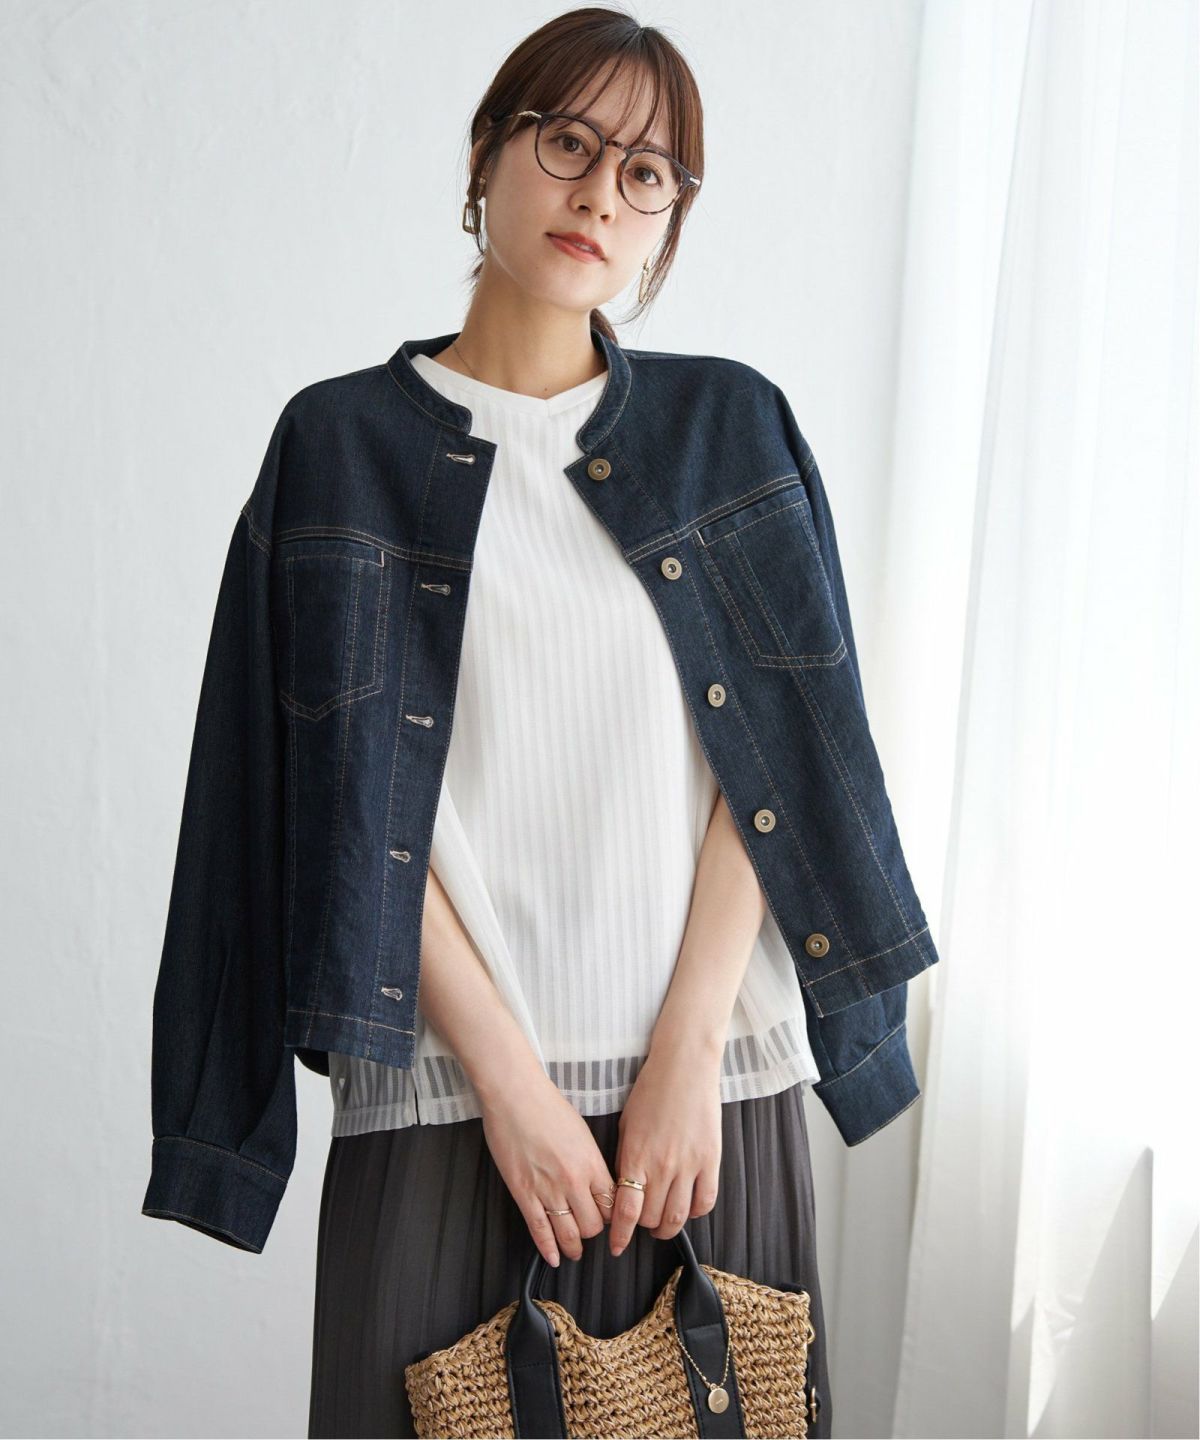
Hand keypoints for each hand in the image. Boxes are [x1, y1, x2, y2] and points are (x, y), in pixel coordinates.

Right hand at [479, 1073, 617, 1268]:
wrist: (515, 1097)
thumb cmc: (548, 1107)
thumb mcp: (583, 1132)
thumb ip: (592, 1162)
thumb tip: (596, 1183)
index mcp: (592, 1164)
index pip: (612, 1206)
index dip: (611, 1217)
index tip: (607, 1220)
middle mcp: (574, 1181)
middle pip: (592, 1225)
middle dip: (592, 1232)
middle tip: (589, 1232)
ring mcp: (548, 1189)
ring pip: (568, 1233)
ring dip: (573, 1247)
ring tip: (574, 1251)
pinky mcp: (523, 1193)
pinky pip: (539, 1230)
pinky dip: (547, 1248)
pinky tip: (552, 1257)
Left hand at [609, 1045, 722, 1256]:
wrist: (684, 1067)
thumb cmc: (651, 1091)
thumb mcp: (627, 1124)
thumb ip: (626, 1159)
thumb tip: (625, 1189)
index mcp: (636, 1156)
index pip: (626, 1211)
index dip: (621, 1235)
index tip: (617, 1246)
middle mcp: (662, 1166)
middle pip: (651, 1218)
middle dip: (643, 1228)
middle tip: (642, 1224)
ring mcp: (689, 1165)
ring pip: (678, 1216)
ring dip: (667, 1227)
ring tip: (662, 1225)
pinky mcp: (711, 1160)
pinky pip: (705, 1201)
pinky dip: (695, 1213)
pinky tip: (687, 1208)